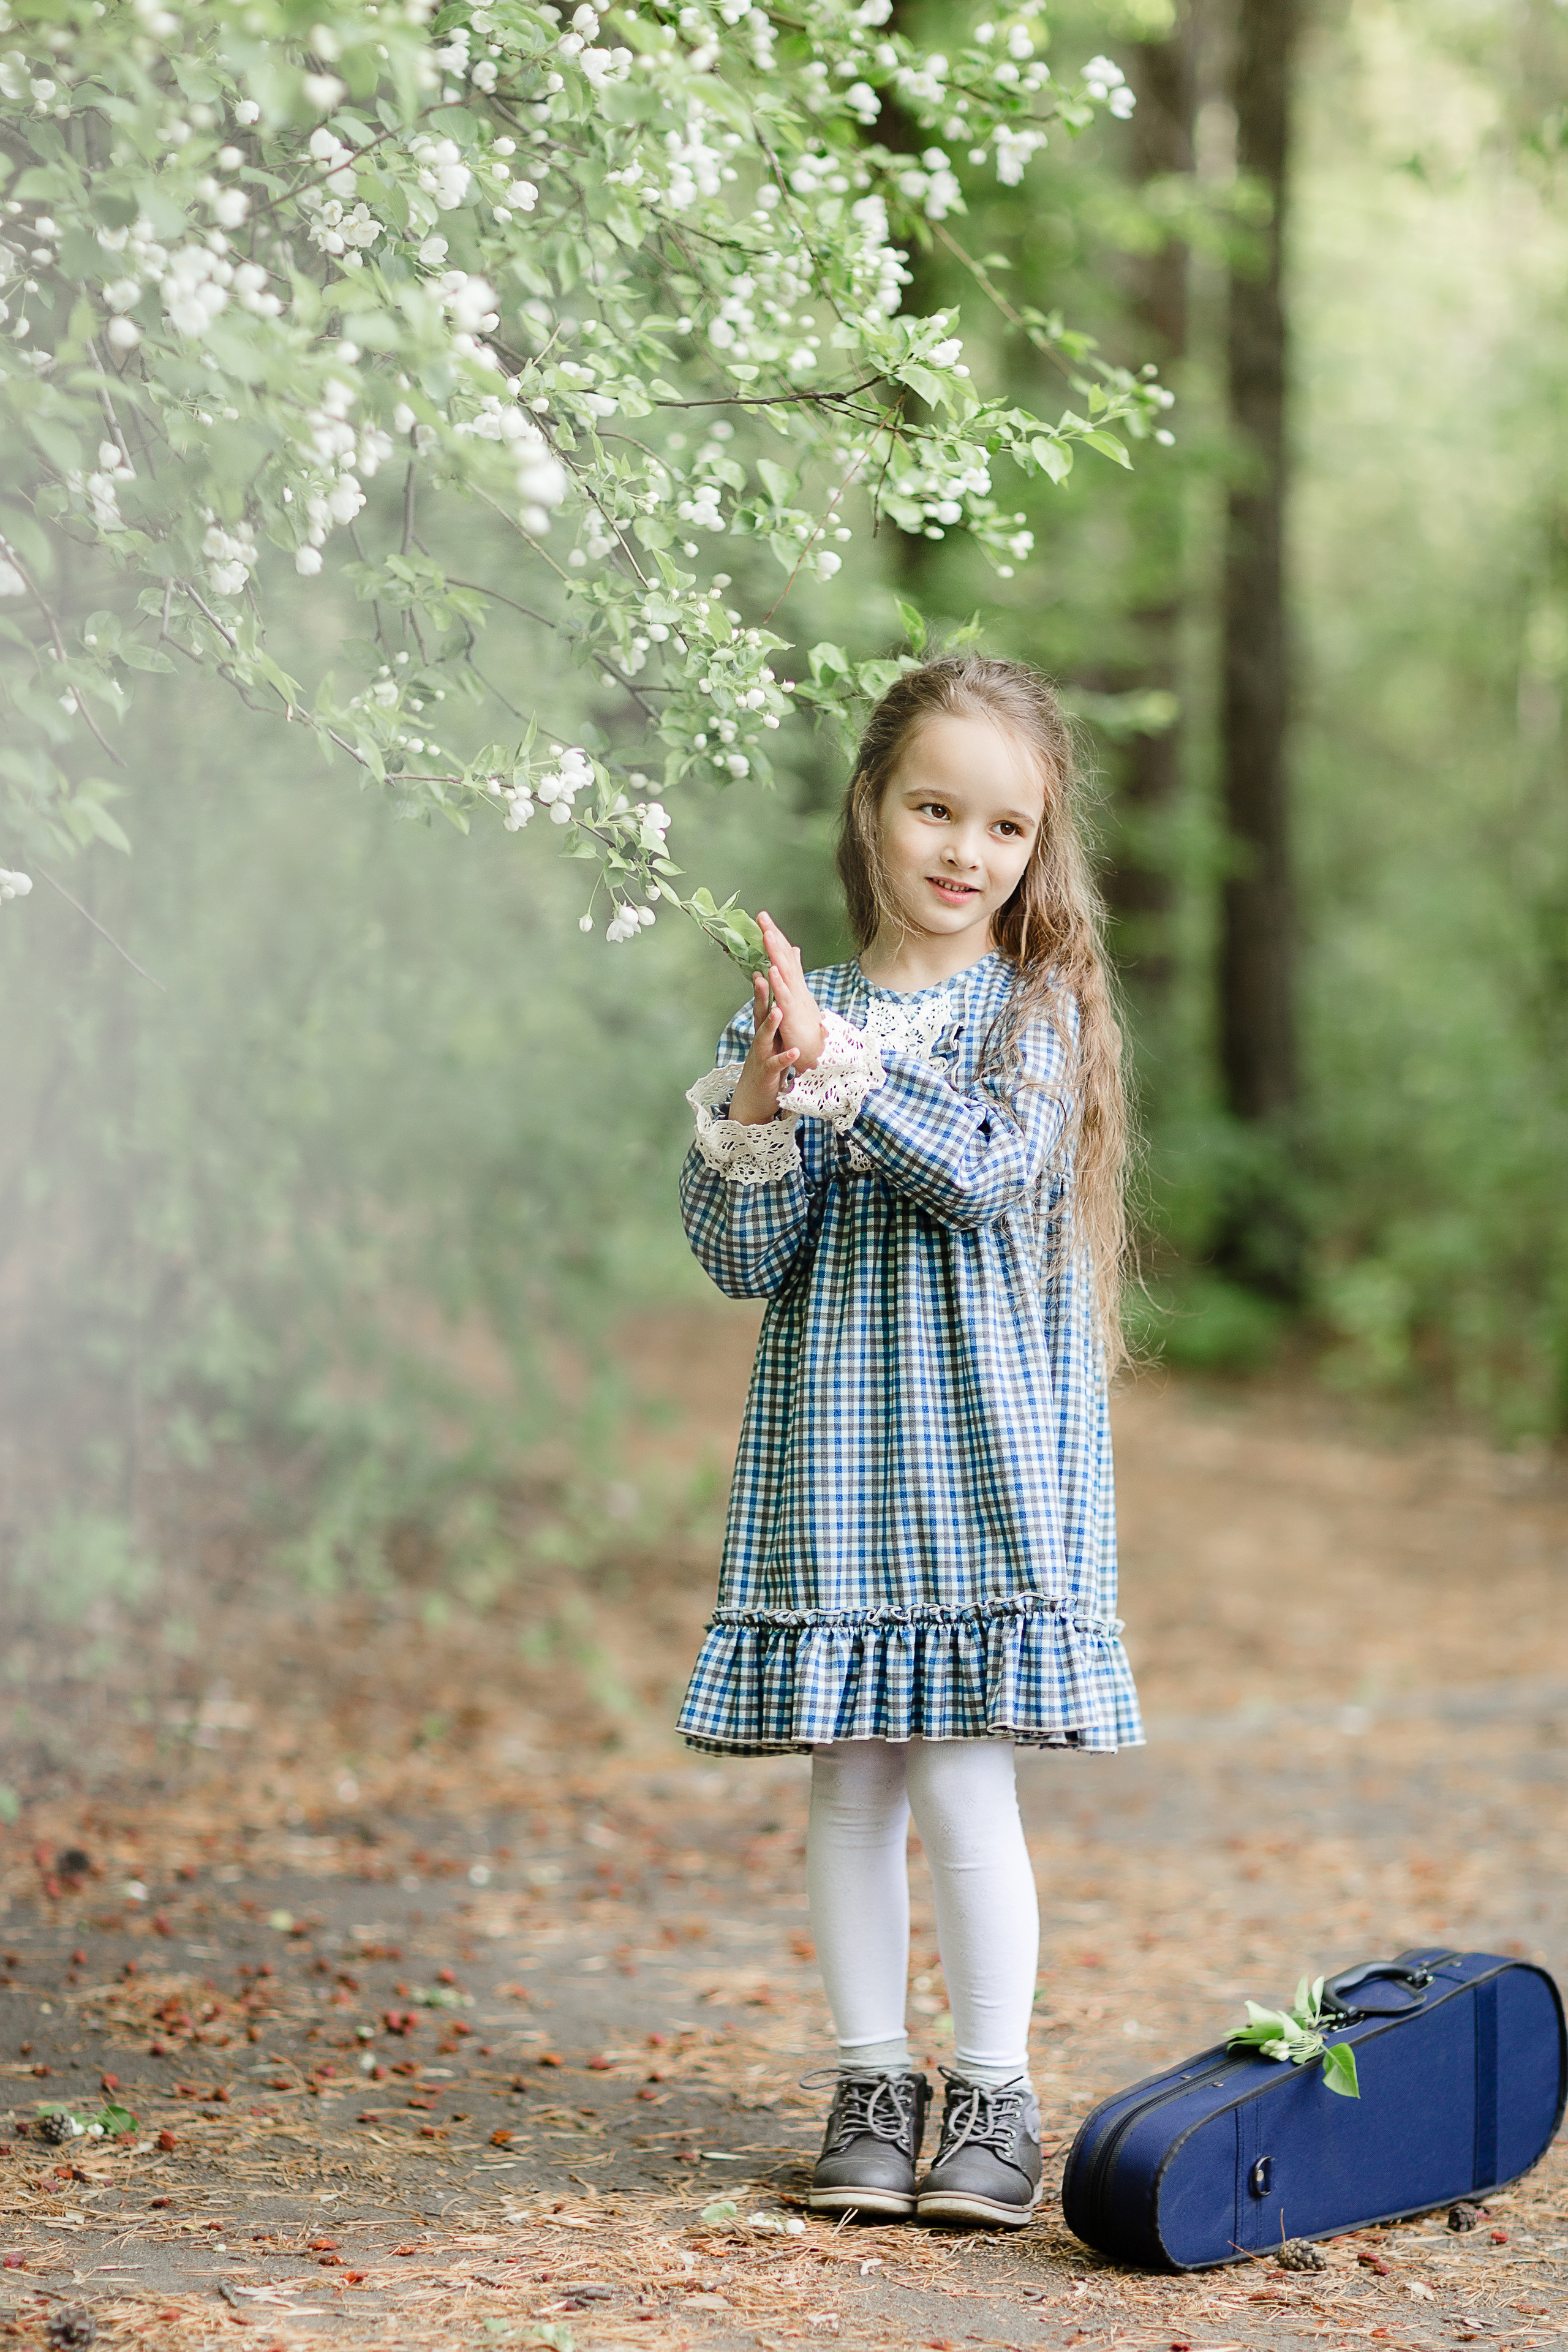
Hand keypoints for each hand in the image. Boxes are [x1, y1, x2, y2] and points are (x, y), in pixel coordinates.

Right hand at [727, 978, 799, 1124]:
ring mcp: (762, 1056)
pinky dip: (785, 1058)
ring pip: (764, 1037)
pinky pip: (776, 1064)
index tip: (765, 964)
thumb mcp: (772, 1043)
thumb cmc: (767, 1068)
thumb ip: (775, 1023)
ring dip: (771, 1024)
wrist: (753, 1100)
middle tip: (762, 977)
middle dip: (761, 996)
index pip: (763, 1005)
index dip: (764, 986)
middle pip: (759, 1015)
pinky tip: (794, 1052)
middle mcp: (760, 1041)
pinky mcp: (767, 1074)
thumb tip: (779, 1001)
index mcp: (765, 1032)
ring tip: (779, 1010)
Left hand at [757, 911, 824, 1073]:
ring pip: (784, 971)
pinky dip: (778, 982)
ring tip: (766, 934)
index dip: (774, 934)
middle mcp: (795, 984)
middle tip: (762, 915)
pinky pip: (784, 995)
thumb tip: (792, 951)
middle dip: (773, 935)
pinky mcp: (792, 1013)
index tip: (763, 917)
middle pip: (784, 955)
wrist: (813, 1048)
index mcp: (794, 981)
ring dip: (776, 952)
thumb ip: (792, 972)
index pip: (783, 952)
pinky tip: (770, 970)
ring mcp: (794, 997)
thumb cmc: (803, 1022)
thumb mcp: (795, 994)